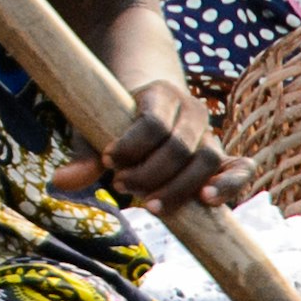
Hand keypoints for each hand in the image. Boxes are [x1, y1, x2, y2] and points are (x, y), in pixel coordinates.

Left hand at [51, 75, 253, 212]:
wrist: (147, 99)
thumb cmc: (116, 120)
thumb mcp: (96, 130)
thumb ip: (84, 157)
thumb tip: (60, 183)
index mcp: (160, 94)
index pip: (153, 124)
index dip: (131, 148)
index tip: (108, 161)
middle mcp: (191, 111)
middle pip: (180, 147)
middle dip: (149, 174)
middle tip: (121, 187)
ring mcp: (209, 133)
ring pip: (207, 159)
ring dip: (178, 187)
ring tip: (149, 206)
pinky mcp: (220, 157)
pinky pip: (240, 167)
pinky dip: (230, 183)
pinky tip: (207, 201)